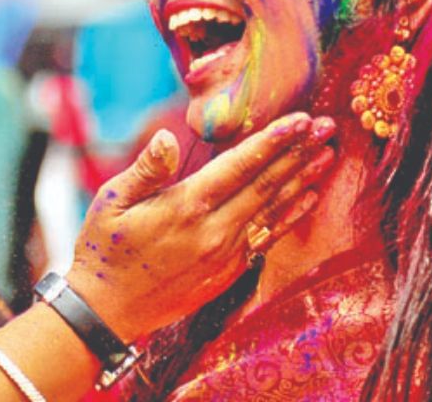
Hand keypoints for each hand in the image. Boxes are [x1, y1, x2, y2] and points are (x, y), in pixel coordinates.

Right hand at [64, 112, 336, 342]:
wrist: (105, 312)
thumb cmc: (103, 249)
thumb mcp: (111, 201)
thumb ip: (146, 168)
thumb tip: (167, 136)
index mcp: (186, 206)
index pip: (240, 165)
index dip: (274, 140)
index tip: (300, 118)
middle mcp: (214, 231)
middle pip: (267, 184)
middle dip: (299, 152)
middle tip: (327, 126)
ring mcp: (225, 255)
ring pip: (273, 210)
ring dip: (303, 180)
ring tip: (328, 155)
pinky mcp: (228, 274)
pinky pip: (267, 238)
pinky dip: (290, 215)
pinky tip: (307, 197)